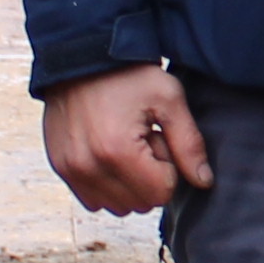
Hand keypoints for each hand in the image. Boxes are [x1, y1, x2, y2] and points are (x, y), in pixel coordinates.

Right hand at [42, 64, 210, 215]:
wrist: (81, 56)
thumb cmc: (128, 74)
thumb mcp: (169, 98)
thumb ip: (189, 143)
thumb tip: (203, 181)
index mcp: (118, 152)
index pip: (161, 193)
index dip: (169, 168)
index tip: (158, 138)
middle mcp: (89, 167)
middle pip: (140, 204)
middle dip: (149, 177)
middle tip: (142, 140)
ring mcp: (71, 170)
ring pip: (118, 206)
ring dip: (128, 183)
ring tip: (125, 145)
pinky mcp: (60, 168)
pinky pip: (93, 199)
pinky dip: (107, 184)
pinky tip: (108, 152)